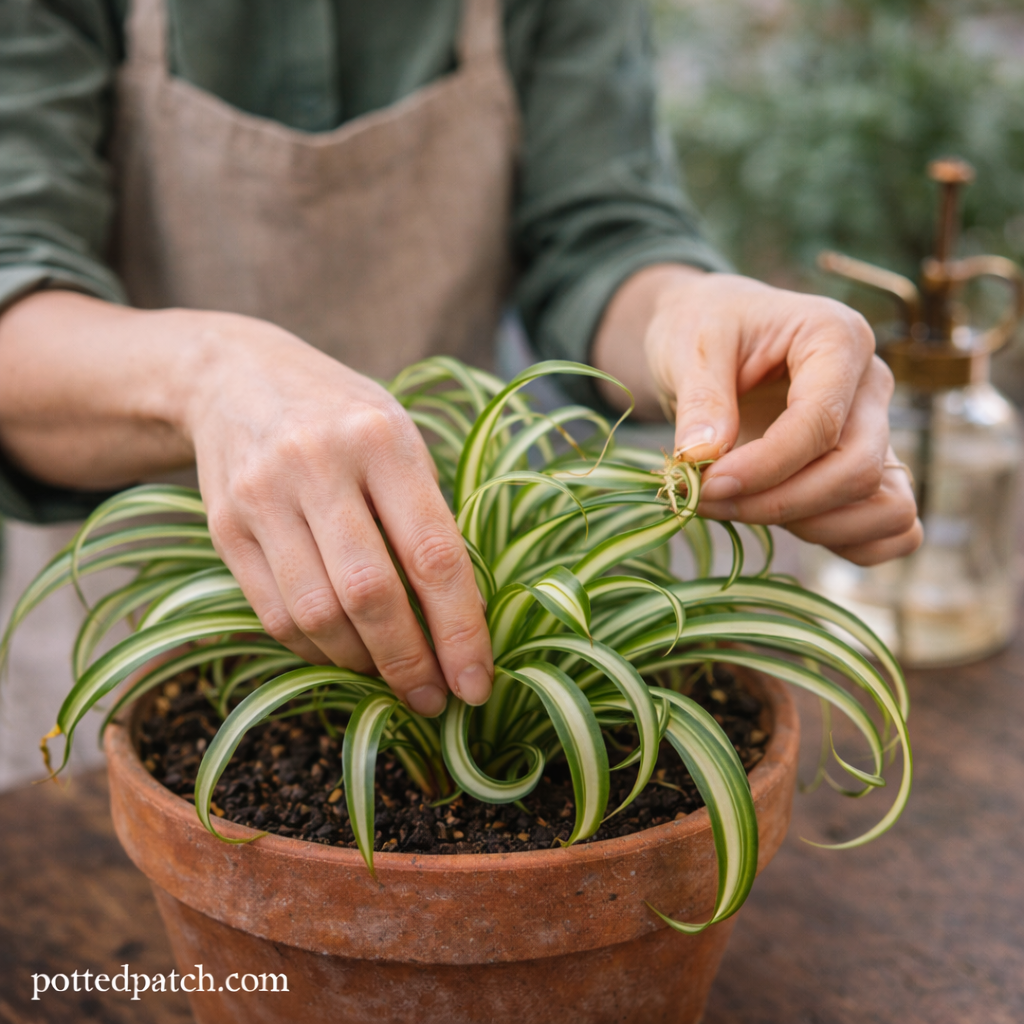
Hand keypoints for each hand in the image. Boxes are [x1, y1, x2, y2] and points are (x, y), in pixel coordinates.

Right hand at [182, 314, 492, 713]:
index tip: (476, 684)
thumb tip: (464, 618)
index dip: (459, 630)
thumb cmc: (343, 416)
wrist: (237, 377)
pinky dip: (316, 650)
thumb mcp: (400, 437)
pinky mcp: (224, 527)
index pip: (432, 554)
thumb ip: (428, 516)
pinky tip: (344, 654)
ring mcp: (262, 496)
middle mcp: (318, 465)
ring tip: (393, 679)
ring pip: (317, 613)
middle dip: (409, 663)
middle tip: (434, 700)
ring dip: (362, 664)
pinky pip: (274, 613)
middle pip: (370, 593)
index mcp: (382, 439)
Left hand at [593, 267, 921, 565]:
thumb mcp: (688, 345)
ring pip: (886, 506)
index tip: (705, 486)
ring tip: (743, 509)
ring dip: (814, 527)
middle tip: (708, 502)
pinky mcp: (870, 468)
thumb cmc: (705, 328)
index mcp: (837, 338)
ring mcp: (878, 430)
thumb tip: (702, 457)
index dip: (763, 468)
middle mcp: (871, 385)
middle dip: (779, 503)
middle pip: (857, 470)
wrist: (712, 337)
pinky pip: (895, 528)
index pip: (820, 423)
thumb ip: (699, 399)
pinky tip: (785, 525)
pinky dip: (849, 542)